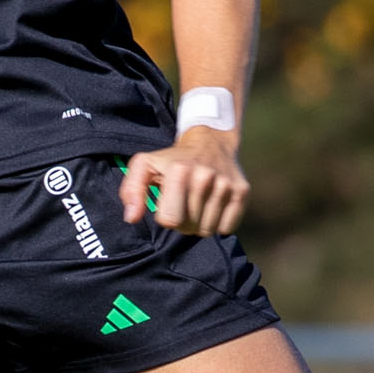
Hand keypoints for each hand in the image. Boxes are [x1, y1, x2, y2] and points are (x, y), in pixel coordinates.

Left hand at [119, 125, 246, 235]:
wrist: (210, 141)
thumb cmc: (172, 159)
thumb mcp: (145, 166)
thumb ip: (131, 191)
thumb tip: (132, 218)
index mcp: (180, 171)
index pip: (170, 220)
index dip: (166, 217)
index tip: (168, 204)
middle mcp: (205, 177)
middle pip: (188, 227)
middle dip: (182, 222)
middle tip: (183, 204)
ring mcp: (226, 185)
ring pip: (207, 231)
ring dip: (199, 224)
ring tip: (197, 205)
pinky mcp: (242, 192)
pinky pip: (227, 228)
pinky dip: (218, 224)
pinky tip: (212, 206)